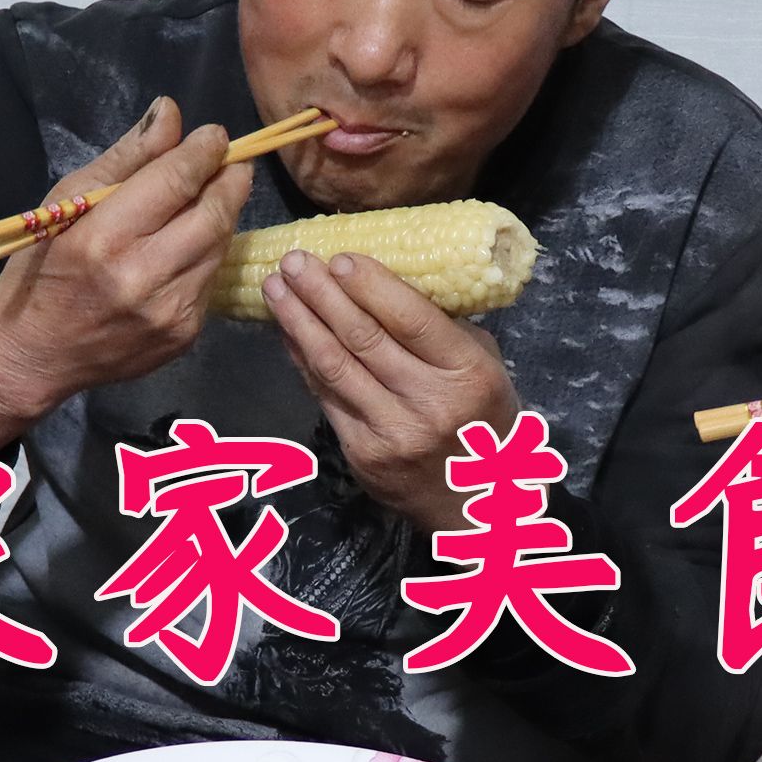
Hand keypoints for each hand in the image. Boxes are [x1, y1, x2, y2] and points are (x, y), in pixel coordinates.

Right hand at [0, 97, 252, 455]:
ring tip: (210, 198)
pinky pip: (209, 281)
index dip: (204, 152)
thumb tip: (171, 113)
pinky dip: (207, 255)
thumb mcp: (66, 202)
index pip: (175, 181)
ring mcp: (168, 313)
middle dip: (230, 180)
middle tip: (231, 162)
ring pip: (220, 247)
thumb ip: (125, 158)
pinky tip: (189, 246)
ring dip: (223, 216)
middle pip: (213, 214)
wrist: (33, 355)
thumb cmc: (41, 269)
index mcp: (103, 238)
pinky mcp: (183, 337)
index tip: (214, 135)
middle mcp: (141, 278)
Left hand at [264, 248, 518, 531]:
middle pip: (364, 339)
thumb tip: (385, 281)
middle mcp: (429, 404)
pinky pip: (324, 396)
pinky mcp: (361, 454)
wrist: (477, 503)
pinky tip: (287, 331)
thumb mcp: (484, 367)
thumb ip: (442, 329)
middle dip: (322, 294)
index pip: (412, 321)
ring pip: (334, 367)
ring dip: (299, 322)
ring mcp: (391, 433)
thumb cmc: (482, 420)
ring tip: (276, 286)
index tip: (339, 258)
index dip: (371, 287)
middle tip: (294, 260)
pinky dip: (302, 359)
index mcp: (468, 374)